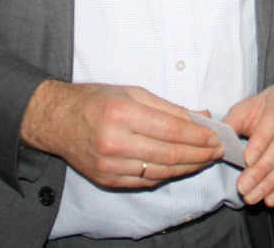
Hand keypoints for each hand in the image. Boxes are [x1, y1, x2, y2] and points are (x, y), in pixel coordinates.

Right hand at [20, 80, 222, 188]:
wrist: (56, 120)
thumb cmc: (95, 100)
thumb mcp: (132, 92)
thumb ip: (168, 107)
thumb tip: (201, 117)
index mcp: (122, 114)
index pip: (171, 130)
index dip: (198, 135)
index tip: (215, 136)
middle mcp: (115, 142)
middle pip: (169, 154)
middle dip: (199, 154)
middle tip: (217, 150)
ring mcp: (110, 165)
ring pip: (160, 172)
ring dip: (188, 167)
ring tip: (205, 159)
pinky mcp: (107, 179)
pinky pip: (145, 181)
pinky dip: (167, 175)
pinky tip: (181, 168)